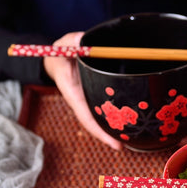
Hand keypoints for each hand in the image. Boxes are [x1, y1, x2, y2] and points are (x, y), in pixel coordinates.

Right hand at [43, 32, 122, 149]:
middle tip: (124, 146)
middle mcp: (81, 100)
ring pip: (100, 119)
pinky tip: (127, 122)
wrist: (57, 57)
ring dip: (112, 129)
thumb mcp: (65, 44)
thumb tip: (82, 41)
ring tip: (129, 139)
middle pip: (95, 123)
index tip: (114, 144)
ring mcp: (88, 100)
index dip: (100, 132)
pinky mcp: (94, 96)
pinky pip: (104, 109)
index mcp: (73, 92)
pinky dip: (114, 116)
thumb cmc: (61, 52)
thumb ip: (73, 41)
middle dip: (107, 136)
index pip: (86, 117)